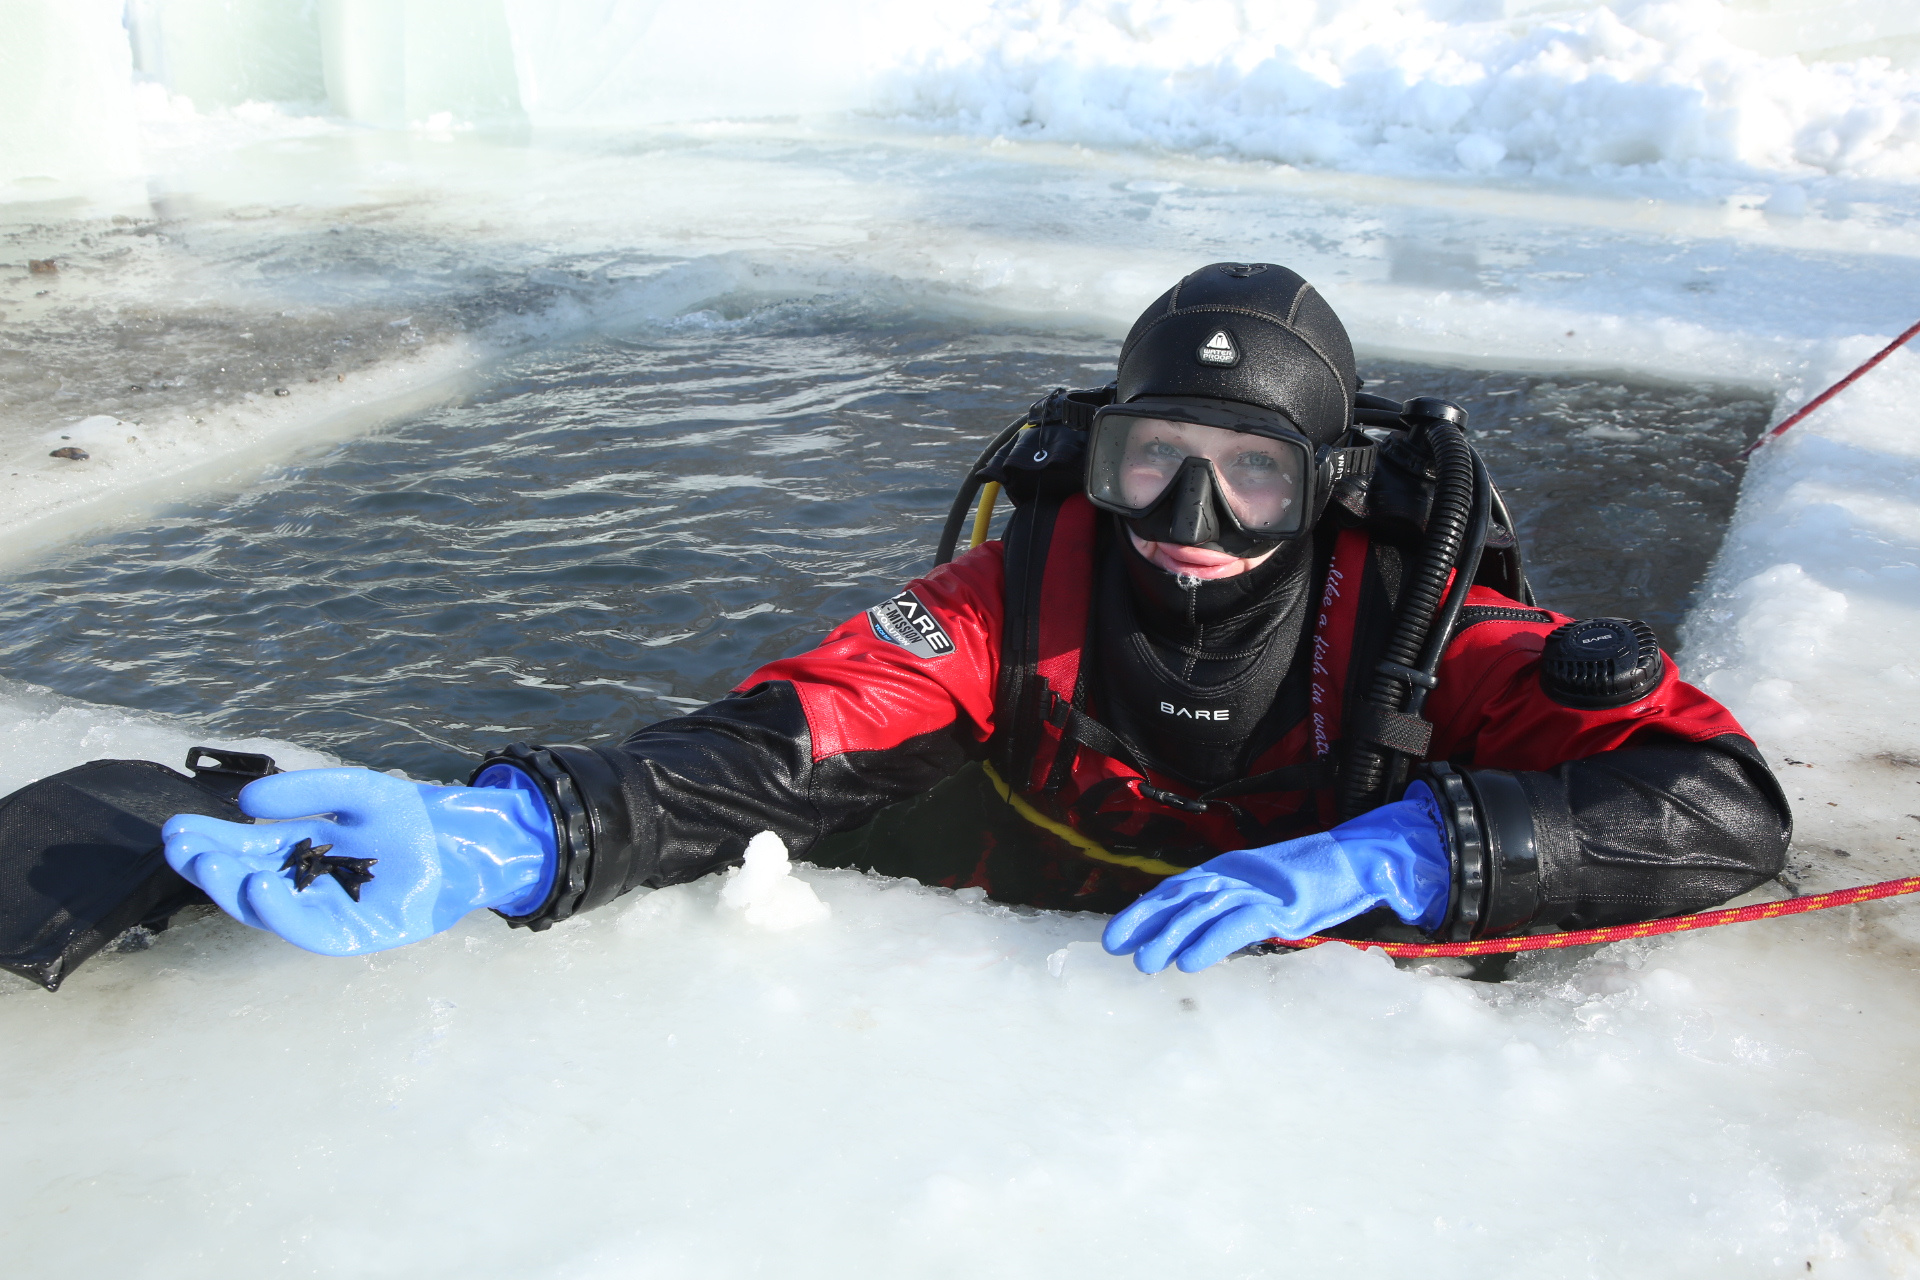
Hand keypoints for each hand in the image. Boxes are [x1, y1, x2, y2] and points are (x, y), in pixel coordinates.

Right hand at [162, 765, 555, 955]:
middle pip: (247, 879)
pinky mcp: (354, 934)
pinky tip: (259, 885)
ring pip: (270, 909)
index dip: (210, 840)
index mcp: (300, 852)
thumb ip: (305, 793)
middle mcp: (307, 886)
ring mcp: (328, 912)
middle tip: (178, 846)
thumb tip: (246, 802)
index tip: (175, 827)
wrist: (467, 841)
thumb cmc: (411, 817)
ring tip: (208, 864)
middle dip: (210, 865)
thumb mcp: (353, 791)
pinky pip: (308, 929)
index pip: (244, 849)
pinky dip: (281, 911)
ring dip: (235, 889)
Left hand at [1102, 782, 1451, 973]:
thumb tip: (1197, 932)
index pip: (1174, 889)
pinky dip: (1210, 944)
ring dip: (1169, 938)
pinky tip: (1189, 963)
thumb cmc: (1311, 878)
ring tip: (1145, 963)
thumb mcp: (1262, 889)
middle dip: (1143, 922)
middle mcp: (1235, 874)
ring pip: (1201, 913)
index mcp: (1228, 868)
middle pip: (1178, 897)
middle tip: (1113, 946)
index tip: (1116, 934)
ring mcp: (1257, 889)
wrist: (1356, 859)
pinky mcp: (1280, 908)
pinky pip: (1237, 926)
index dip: (1142, 910)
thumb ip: (1231, 904)